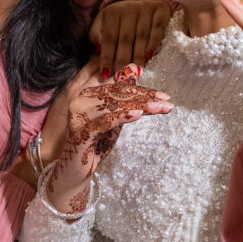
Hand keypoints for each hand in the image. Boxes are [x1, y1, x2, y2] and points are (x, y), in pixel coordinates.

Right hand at [46, 63, 171, 211]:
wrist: (76, 171)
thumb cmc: (96, 143)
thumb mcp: (114, 119)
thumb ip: (123, 99)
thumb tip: (134, 70)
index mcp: (87, 95)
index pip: (118, 88)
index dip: (141, 90)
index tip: (163, 95)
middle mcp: (80, 102)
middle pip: (117, 95)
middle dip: (144, 97)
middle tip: (166, 101)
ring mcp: (78, 118)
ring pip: (112, 106)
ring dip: (139, 106)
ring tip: (158, 107)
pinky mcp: (80, 134)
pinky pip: (103, 123)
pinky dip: (121, 117)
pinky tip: (137, 114)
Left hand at [90, 0, 170, 79]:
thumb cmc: (120, 18)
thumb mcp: (104, 22)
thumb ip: (97, 34)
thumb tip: (98, 47)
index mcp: (112, 12)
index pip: (109, 38)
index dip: (107, 57)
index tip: (106, 74)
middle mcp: (129, 8)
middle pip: (125, 39)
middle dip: (123, 59)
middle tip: (122, 76)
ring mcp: (146, 8)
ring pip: (141, 36)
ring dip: (138, 55)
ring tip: (136, 71)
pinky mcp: (161, 11)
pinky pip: (158, 29)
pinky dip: (154, 43)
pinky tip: (150, 56)